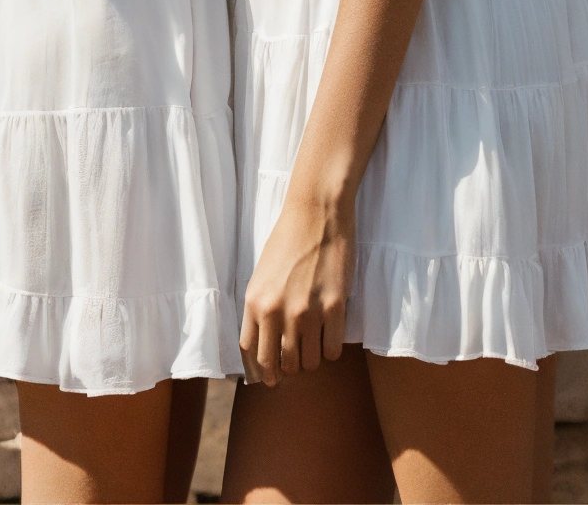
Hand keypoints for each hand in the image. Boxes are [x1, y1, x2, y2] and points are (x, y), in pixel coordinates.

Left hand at [240, 186, 353, 385]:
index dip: (263, 371)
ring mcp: (306, 312)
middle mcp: (277, 312)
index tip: (272, 376)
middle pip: (281, 366)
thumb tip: (263, 347)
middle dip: (289, 369)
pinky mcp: (334, 307)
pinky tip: (331, 335)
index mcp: (255, 303)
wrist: (316, 211)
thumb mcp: (261, 275)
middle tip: (298, 361)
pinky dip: (331, 350)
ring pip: (309, 363)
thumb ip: (260, 311)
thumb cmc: (287, 240)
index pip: (253, 355)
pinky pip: (332, 351)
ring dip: (312, 360)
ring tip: (315, 345)